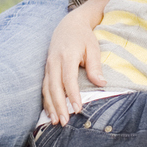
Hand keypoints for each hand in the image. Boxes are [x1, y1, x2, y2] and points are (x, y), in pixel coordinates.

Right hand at [42, 0, 109, 122]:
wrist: (69, 25)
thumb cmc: (84, 37)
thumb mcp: (93, 48)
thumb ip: (95, 66)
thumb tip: (101, 83)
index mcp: (67, 56)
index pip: (68, 79)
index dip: (73, 95)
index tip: (78, 109)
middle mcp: (54, 62)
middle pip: (54, 87)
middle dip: (59, 106)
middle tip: (65, 122)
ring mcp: (48, 65)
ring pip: (46, 89)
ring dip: (50, 106)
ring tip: (56, 122)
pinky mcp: (46, 69)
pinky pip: (44, 87)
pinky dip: (46, 101)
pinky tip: (50, 112)